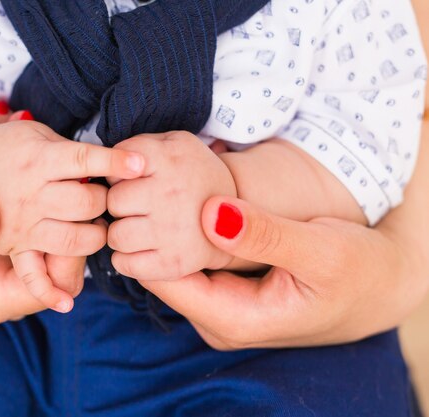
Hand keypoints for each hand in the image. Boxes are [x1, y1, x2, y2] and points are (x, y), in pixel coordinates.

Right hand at [0, 116, 145, 311]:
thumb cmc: (11, 146)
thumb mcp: (37, 134)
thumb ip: (71, 151)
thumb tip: (114, 165)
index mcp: (38, 160)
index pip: (84, 162)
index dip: (115, 163)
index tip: (139, 165)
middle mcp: (29, 195)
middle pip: (85, 204)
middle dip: (105, 199)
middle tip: (105, 197)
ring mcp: (21, 225)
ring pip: (72, 240)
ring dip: (94, 235)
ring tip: (96, 226)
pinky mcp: (13, 247)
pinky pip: (31, 275)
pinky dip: (48, 292)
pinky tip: (67, 303)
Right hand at [0, 182, 84, 325]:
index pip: (45, 289)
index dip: (66, 254)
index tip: (70, 208)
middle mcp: (1, 294)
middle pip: (62, 276)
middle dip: (78, 236)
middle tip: (83, 189)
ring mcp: (9, 276)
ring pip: (61, 259)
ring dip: (72, 224)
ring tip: (77, 184)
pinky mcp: (13, 256)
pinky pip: (48, 242)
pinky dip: (58, 217)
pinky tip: (58, 186)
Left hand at [106, 131, 236, 279]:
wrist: (235, 216)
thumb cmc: (192, 176)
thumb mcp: (174, 143)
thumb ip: (138, 146)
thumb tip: (106, 166)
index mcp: (169, 159)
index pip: (115, 166)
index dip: (117, 175)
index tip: (132, 180)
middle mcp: (171, 194)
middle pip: (113, 202)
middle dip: (119, 205)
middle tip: (136, 207)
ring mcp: (173, 231)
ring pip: (115, 236)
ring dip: (120, 233)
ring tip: (137, 228)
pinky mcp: (174, 263)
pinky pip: (125, 264)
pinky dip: (126, 259)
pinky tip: (140, 249)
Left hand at [141, 195, 426, 348]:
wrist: (380, 288)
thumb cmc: (360, 272)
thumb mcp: (322, 250)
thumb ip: (267, 234)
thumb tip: (210, 213)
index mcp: (235, 320)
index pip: (164, 280)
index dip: (147, 237)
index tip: (143, 193)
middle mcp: (220, 319)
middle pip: (163, 273)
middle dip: (154, 230)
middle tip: (149, 182)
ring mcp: (222, 307)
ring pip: (176, 265)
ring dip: (170, 228)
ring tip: (165, 185)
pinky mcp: (228, 291)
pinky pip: (194, 261)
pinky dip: (188, 232)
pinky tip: (191, 202)